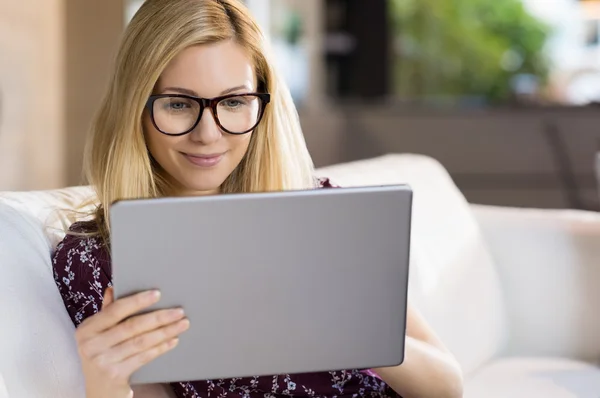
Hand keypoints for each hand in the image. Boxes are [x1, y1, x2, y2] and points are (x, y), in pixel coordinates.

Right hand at [75, 287, 189, 397]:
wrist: (99, 390)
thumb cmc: (102, 354)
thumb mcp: (98, 333)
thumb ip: (107, 312)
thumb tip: (113, 289)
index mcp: (87, 329)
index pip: (115, 310)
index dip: (137, 301)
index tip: (158, 294)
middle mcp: (91, 345)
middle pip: (132, 326)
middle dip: (159, 317)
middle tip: (179, 311)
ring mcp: (103, 361)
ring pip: (141, 342)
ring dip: (165, 332)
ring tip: (182, 324)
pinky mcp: (116, 374)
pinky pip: (144, 357)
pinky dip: (160, 347)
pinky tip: (173, 340)